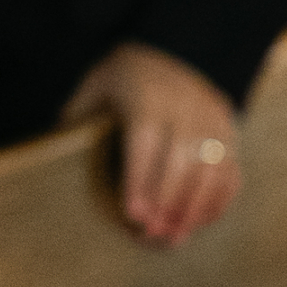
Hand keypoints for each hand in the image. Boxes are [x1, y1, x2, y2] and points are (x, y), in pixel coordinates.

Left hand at [61, 44, 242, 245]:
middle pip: (183, 159)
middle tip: (153, 235)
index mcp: (146, 93)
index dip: (140, 181)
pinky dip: (218, 200)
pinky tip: (199, 222)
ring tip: (175, 237)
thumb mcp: (92, 90)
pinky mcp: (229, 129)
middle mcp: (185, 103)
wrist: (168, 49)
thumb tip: (56, 165)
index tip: (133, 216)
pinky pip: (231, 170)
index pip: (145, 142)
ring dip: (195, 208)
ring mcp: (212, 116)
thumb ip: (78, 123)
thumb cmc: (118, 81)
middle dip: (168, 202)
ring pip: (213, 169)